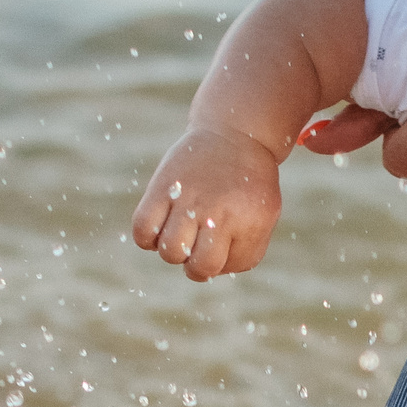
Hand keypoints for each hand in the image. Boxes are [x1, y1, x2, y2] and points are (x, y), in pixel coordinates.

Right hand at [130, 123, 285, 280]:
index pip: (226, 266)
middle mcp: (218, 213)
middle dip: (196, 266)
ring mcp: (188, 200)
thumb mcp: (264, 217)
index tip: (223, 240)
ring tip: (181, 233)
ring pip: (170, 251)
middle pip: (198, 267)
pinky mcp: (162, 187)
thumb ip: (245, 251)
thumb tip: (209, 271)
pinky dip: (148, 238)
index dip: (221, 261)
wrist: (235, 135)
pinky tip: (161, 226)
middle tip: (199, 244)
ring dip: (173, 251)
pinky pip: (143, 229)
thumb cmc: (249, 185)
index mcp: (248, 221)